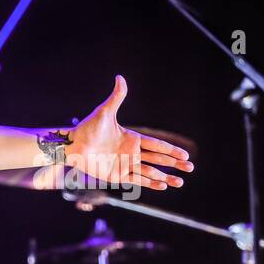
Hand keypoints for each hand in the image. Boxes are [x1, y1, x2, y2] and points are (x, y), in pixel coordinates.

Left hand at [65, 75, 193, 190]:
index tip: (186, 155)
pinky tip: (162, 186)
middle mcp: (130, 153)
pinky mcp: (116, 175)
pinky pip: (136, 181)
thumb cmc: (87, 128)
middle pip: (158, 160)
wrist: (72, 146)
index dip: (171, 150)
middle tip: (190, 167)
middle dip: (174, 164)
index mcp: (132, 139)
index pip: (157, 145)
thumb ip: (117, 97)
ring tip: (180, 182)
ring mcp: (124, 165)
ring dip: (165, 177)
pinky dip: (149, 184)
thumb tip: (120, 77)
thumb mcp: (105, 112)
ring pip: (150, 173)